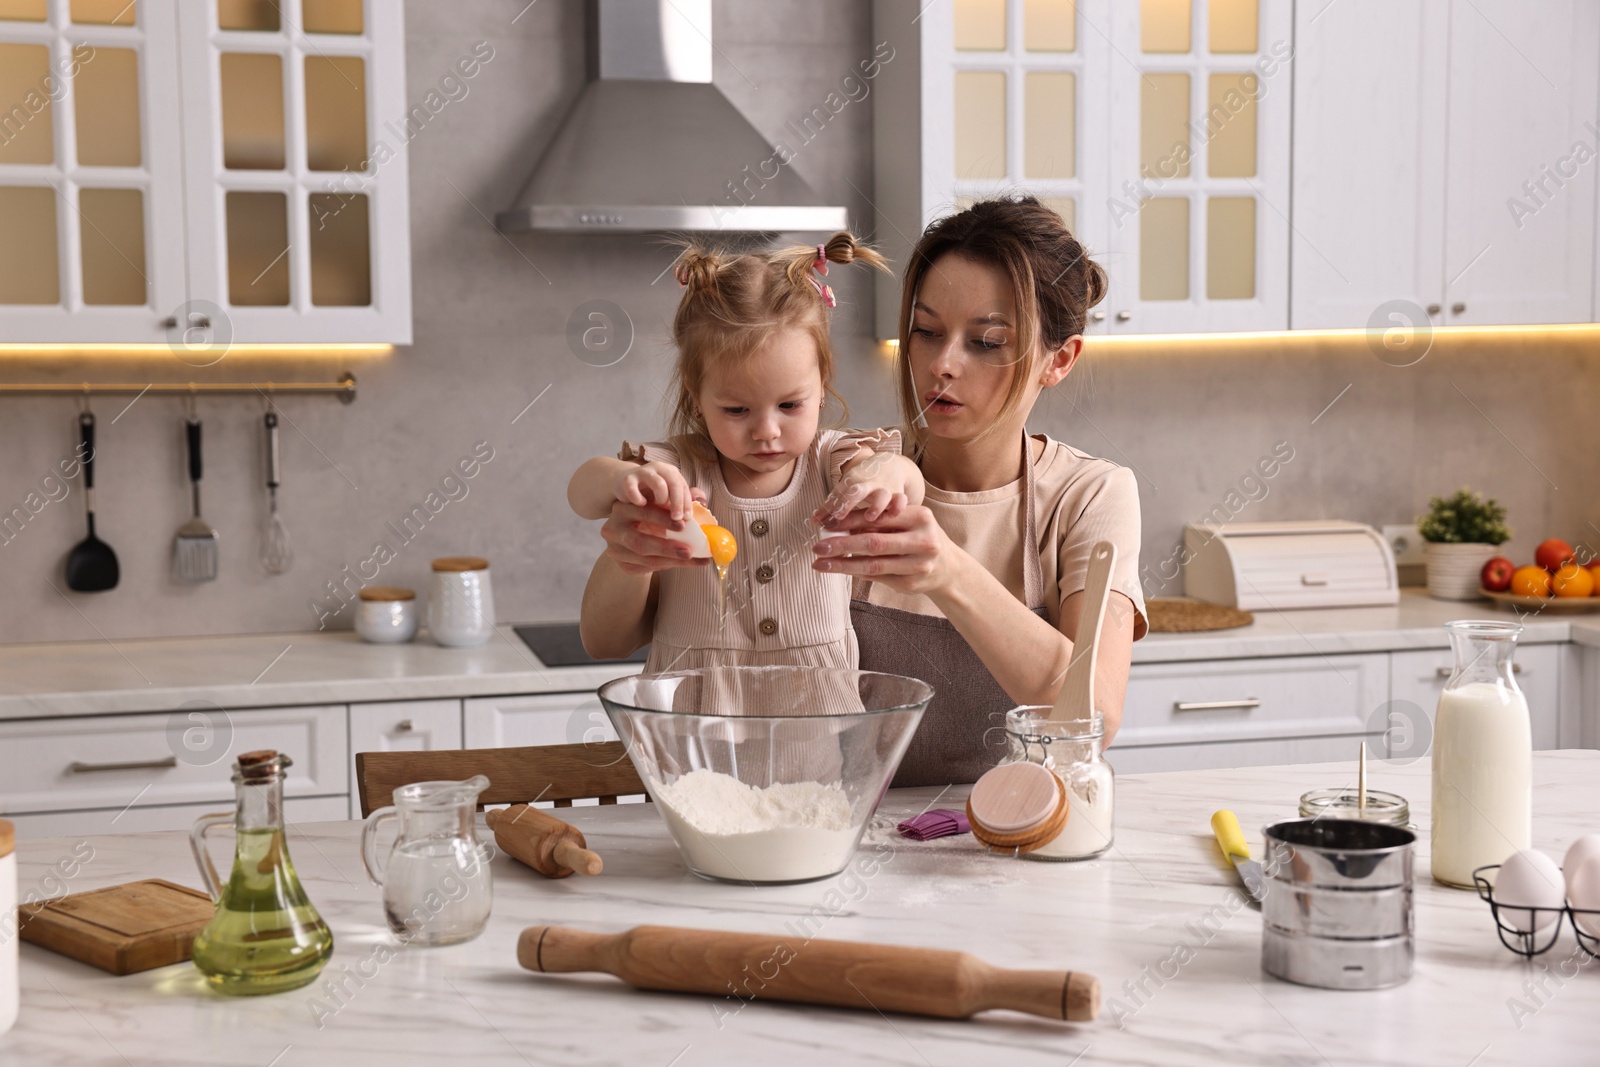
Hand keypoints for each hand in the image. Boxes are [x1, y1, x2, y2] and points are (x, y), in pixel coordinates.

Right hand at [600, 499, 710, 575]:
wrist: (629, 537)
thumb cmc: (648, 517)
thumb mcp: (658, 506)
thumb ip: (677, 501)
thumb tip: (700, 497)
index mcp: (623, 507)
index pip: (643, 511)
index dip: (663, 518)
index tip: (684, 524)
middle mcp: (614, 527)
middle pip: (639, 541)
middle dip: (666, 547)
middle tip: (689, 551)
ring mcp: (615, 548)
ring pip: (644, 559)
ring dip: (670, 560)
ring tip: (692, 560)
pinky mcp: (620, 563)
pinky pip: (645, 567)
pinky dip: (665, 565)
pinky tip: (681, 563)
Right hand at [616, 461, 695, 522]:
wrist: (624, 483)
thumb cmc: (650, 493)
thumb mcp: (667, 496)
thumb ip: (681, 500)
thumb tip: (700, 508)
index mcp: (671, 472)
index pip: (683, 486)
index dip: (687, 502)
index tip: (688, 518)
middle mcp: (659, 469)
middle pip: (674, 483)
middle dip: (678, 503)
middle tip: (678, 519)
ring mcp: (643, 472)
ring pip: (658, 483)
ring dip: (662, 498)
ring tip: (659, 508)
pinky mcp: (627, 479)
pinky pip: (634, 488)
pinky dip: (638, 498)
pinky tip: (641, 505)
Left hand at [809, 503, 951, 595]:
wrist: (949, 568)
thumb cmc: (920, 537)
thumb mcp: (908, 521)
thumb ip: (880, 521)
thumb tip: (839, 523)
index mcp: (921, 517)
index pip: (879, 518)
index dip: (850, 521)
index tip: (827, 524)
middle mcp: (923, 541)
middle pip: (874, 543)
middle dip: (841, 545)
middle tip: (817, 547)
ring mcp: (918, 565)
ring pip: (873, 565)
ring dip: (843, 565)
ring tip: (820, 563)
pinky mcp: (911, 584)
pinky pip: (877, 577)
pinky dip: (857, 572)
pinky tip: (841, 569)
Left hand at [812, 452, 910, 525]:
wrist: (890, 466)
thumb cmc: (863, 482)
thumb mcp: (847, 489)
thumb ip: (832, 506)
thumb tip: (815, 521)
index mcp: (851, 483)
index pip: (838, 493)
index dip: (829, 505)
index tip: (822, 520)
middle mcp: (867, 484)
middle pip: (856, 491)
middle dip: (848, 502)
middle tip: (839, 515)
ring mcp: (884, 489)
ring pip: (881, 495)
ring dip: (876, 506)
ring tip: (870, 517)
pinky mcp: (899, 494)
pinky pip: (901, 500)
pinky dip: (899, 506)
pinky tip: (895, 515)